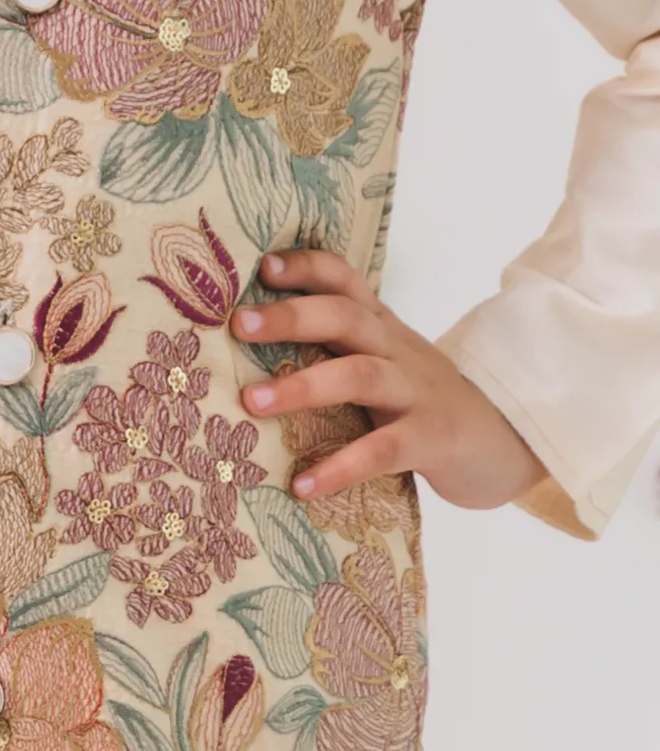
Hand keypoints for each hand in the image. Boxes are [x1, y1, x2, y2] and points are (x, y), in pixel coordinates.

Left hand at [229, 250, 544, 511]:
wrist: (512, 442)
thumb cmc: (427, 405)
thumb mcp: (387, 366)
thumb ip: (338, 353)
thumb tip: (250, 359)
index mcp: (383, 330)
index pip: (346, 282)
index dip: (308, 268)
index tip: (264, 266)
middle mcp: (398, 351)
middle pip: (346, 317)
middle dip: (291, 316)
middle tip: (238, 325)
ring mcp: (418, 393)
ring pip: (360, 376)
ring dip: (303, 386)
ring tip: (251, 403)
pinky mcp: (434, 440)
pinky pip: (384, 449)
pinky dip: (341, 467)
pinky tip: (303, 485)